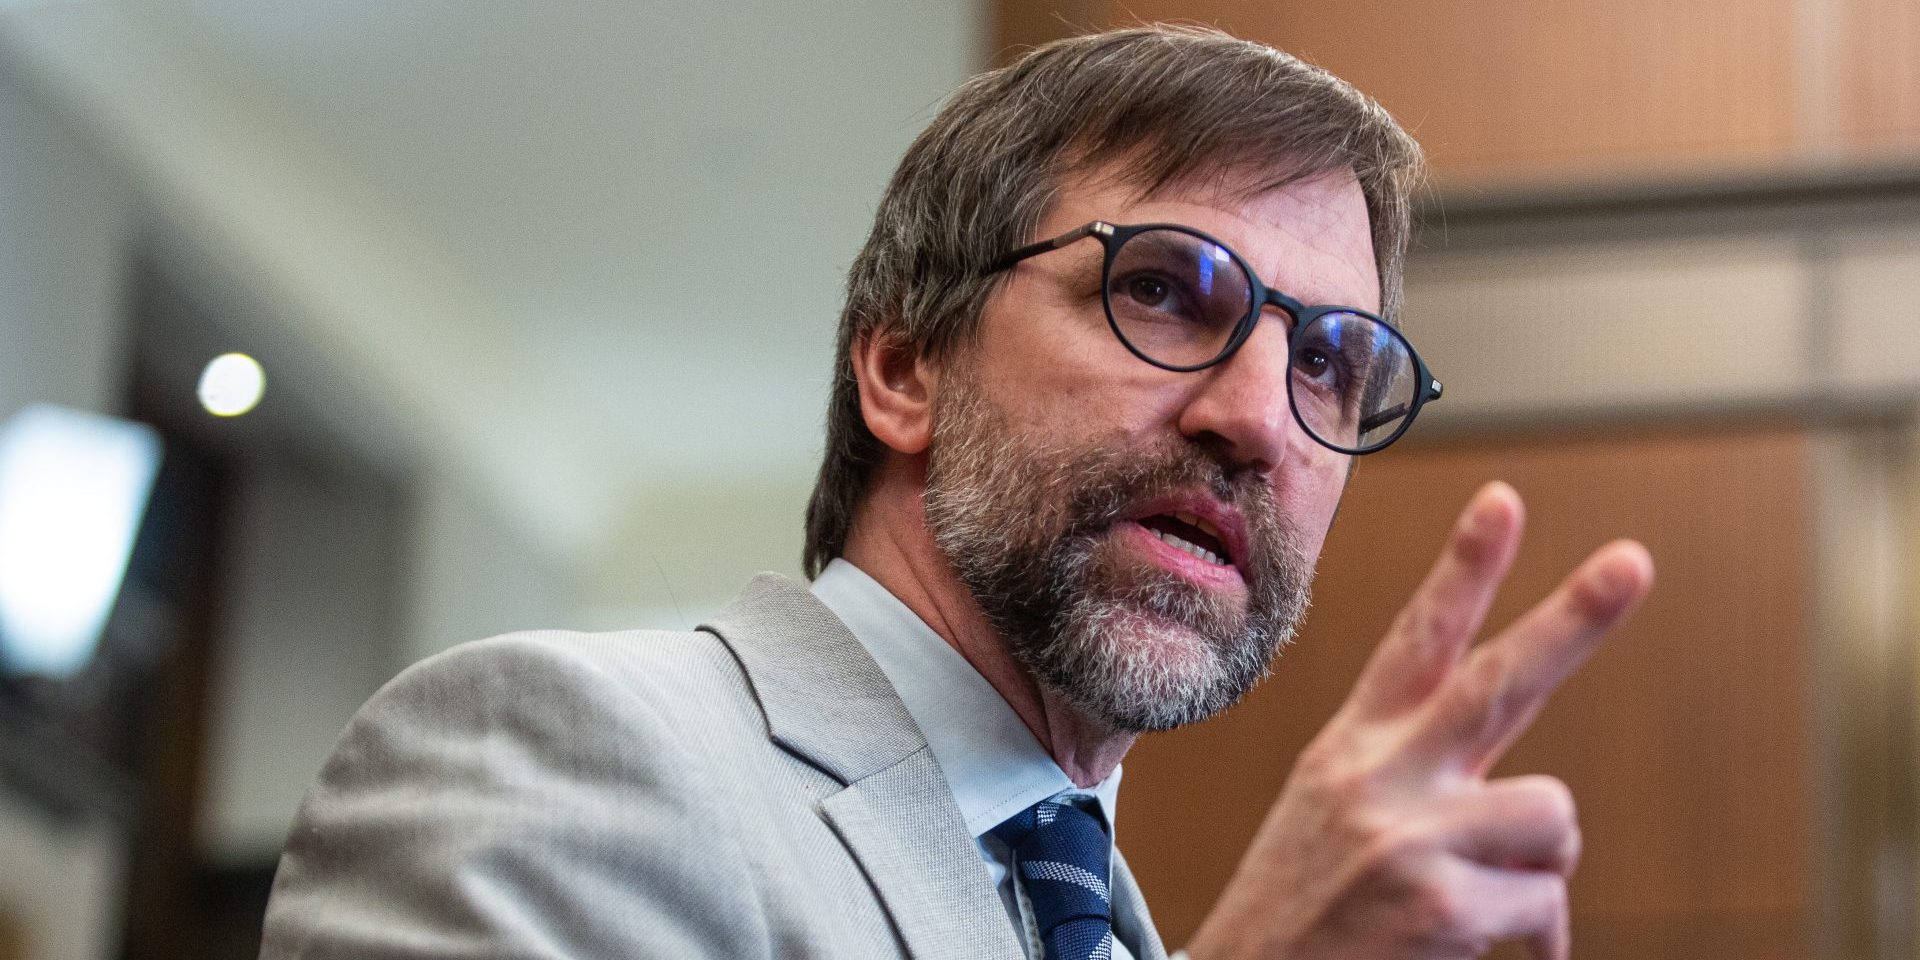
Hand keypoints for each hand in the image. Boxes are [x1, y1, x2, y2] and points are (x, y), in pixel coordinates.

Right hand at [1185, 482, 1653, 959]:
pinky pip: (1545, 907)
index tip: (1505, 499)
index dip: (1464, 568)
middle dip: (1575, 619)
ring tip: (1476, 899)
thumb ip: (1425, 784)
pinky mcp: (1438, 908)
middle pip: (1499, 681)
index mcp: (1353, 746)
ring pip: (1553, 815)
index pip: (1415, 641)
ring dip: (1539, 868)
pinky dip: (1529, 938)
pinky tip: (1462, 950)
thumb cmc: (1307, 907)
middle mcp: (1378, 776)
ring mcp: (1408, 838)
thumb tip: (1548, 814)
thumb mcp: (1336, 815)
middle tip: (1633, 561)